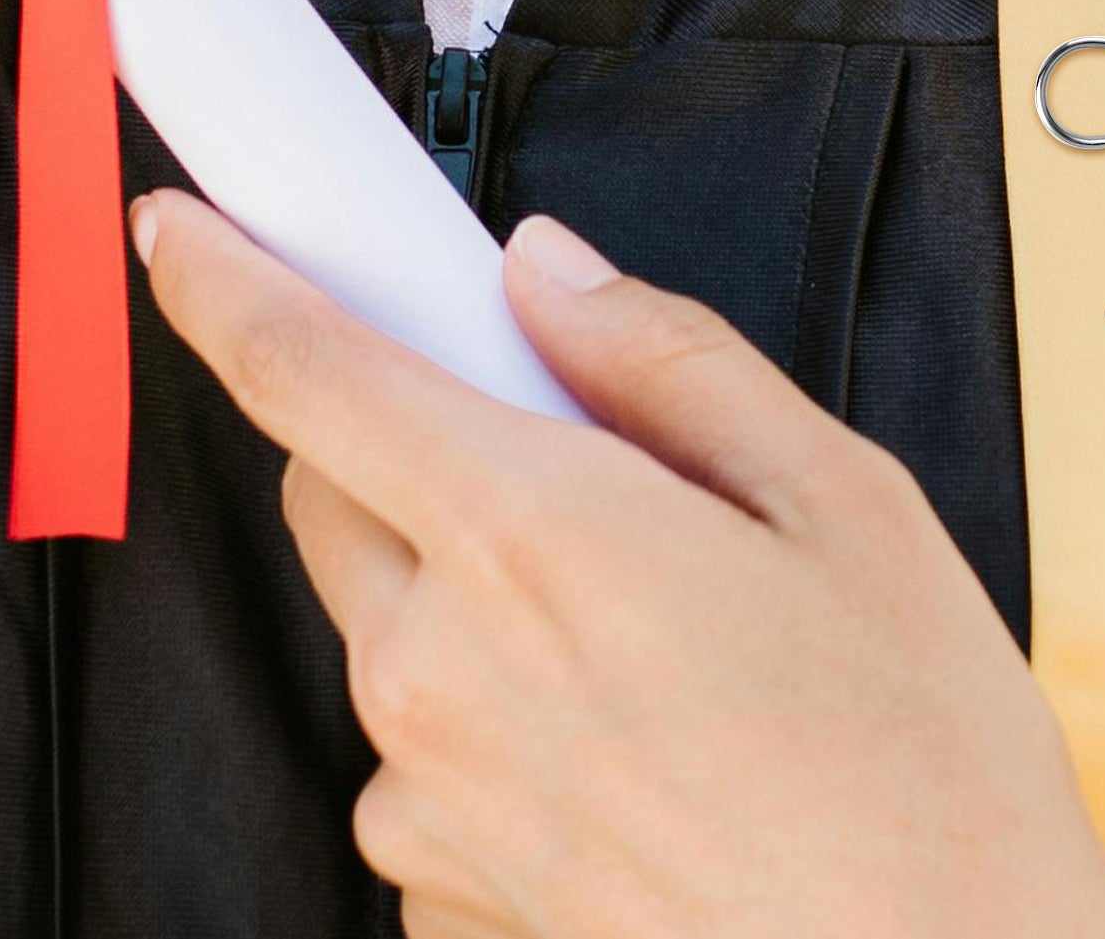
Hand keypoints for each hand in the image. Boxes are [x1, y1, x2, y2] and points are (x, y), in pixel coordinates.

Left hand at [135, 191, 1104, 938]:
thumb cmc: (919, 761)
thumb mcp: (840, 500)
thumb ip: (667, 361)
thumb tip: (550, 273)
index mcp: (534, 535)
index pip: (309, 372)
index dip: (226, 281)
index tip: (184, 232)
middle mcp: (441, 672)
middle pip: (334, 494)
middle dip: (402, 439)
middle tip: (550, 450)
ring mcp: (431, 801)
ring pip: (386, 631)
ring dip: (465, 594)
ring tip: (645, 636)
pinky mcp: (446, 900)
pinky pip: (424, 763)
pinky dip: (491, 723)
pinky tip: (634, 747)